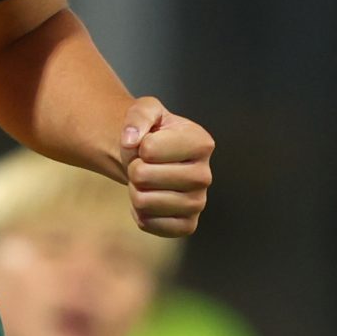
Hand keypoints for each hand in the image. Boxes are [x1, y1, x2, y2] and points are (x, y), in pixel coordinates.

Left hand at [120, 97, 212, 237]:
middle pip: (142, 176)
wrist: (151, 161)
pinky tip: (150, 199)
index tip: (147, 144)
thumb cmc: (151, 133)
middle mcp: (205, 175)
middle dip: (133, 168)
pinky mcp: (188, 225)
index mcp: (202, 143)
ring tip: (147, 181)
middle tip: (143, 165)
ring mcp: (199, 203)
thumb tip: (131, 140)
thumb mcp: (145, 110)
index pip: (148, 149)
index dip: (137, 146)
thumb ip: (138, 115)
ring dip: (135, 190)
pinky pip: (149, 224)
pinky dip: (139, 213)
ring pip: (143, 201)